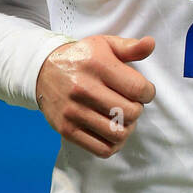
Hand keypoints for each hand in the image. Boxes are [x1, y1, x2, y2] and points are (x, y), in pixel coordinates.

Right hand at [35, 34, 155, 157]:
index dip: (148, 93)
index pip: (138, 89)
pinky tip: (112, 131)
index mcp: (97, 65)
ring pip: (118, 134)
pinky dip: (113, 145)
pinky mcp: (66, 129)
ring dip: (127, 128)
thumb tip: (150, 43)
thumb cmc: (80, 58)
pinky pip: (101, 149)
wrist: (41, 71)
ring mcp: (73, 112)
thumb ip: (130, 47)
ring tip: (121, 118)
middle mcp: (84, 89)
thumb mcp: (104, 45)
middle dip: (137, 110)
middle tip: (130, 103)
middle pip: (130, 113)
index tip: (143, 92)